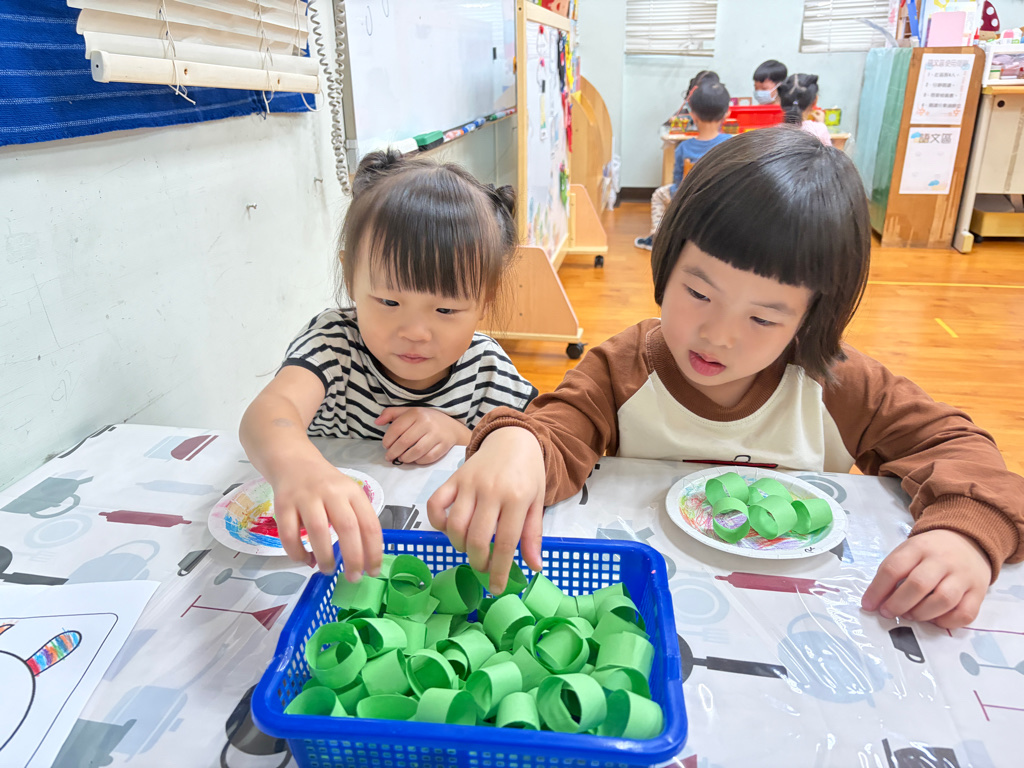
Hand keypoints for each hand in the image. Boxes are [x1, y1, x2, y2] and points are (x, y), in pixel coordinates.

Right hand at [267, 456, 382, 579]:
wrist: (293, 462)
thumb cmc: (326, 485)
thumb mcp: (347, 494)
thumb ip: (356, 519)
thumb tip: (365, 559)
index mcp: (352, 492)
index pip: (369, 523)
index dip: (374, 551)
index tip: (373, 571)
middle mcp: (331, 492)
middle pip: (347, 527)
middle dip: (353, 558)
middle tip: (353, 578)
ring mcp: (306, 497)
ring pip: (317, 531)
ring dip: (325, 557)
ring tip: (328, 570)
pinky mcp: (283, 504)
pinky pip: (289, 534)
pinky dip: (297, 553)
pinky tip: (305, 560)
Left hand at [376, 407, 470, 464]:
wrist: (451, 426)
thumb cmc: (426, 419)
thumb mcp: (409, 412)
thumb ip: (391, 414)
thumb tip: (376, 422)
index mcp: (416, 413)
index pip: (396, 428)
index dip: (387, 440)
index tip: (385, 445)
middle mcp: (427, 423)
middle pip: (405, 442)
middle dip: (393, 452)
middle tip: (389, 457)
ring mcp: (437, 435)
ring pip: (417, 451)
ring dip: (405, 458)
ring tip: (401, 459)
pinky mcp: (444, 446)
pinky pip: (429, 457)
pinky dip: (419, 461)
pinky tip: (414, 459)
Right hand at [427, 427, 545, 592]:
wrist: (512, 439)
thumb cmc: (527, 474)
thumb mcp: (537, 502)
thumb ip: (533, 534)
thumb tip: (534, 567)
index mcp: (517, 498)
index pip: (506, 542)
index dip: (500, 570)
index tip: (496, 587)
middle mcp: (492, 491)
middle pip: (478, 538)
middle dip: (478, 562)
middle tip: (483, 567)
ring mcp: (469, 483)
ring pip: (455, 525)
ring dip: (459, 545)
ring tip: (470, 548)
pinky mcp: (453, 478)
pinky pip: (435, 504)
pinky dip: (437, 522)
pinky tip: (449, 529)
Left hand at [861, 529, 990, 628]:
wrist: (968, 541)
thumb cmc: (930, 552)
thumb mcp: (909, 551)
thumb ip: (894, 572)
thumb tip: (877, 601)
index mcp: (919, 547)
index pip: (894, 568)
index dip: (877, 589)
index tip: (868, 605)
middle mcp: (942, 560)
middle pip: (918, 584)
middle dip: (898, 604)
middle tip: (888, 613)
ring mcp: (963, 576)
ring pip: (943, 600)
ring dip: (922, 614)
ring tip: (911, 615)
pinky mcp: (979, 592)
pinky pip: (965, 614)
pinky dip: (947, 622)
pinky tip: (934, 620)